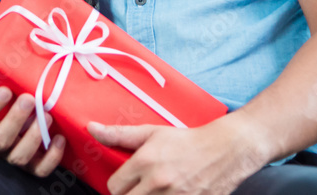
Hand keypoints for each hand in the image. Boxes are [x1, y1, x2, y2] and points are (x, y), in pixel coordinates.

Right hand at [0, 60, 65, 177]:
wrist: (22, 128)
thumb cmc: (2, 107)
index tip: (6, 90)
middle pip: (0, 141)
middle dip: (15, 120)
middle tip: (30, 99)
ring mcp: (14, 158)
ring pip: (19, 157)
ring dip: (34, 138)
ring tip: (48, 116)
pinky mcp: (33, 167)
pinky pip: (40, 170)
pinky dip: (51, 157)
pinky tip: (59, 138)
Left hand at [87, 115, 265, 194]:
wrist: (225, 150)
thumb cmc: (186, 141)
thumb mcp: (151, 133)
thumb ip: (119, 134)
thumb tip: (91, 128)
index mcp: (145, 162)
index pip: (114, 187)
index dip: (117, 185)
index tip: (125, 182)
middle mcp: (158, 182)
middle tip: (137, 189)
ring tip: (153, 191)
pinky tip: (169, 193)